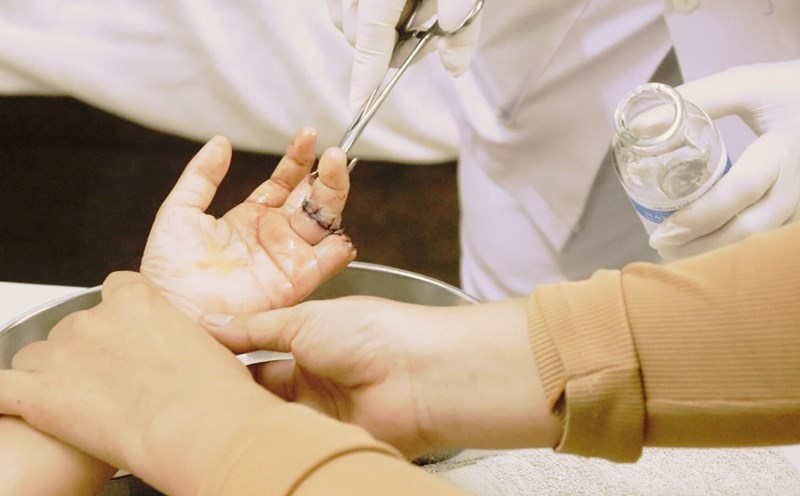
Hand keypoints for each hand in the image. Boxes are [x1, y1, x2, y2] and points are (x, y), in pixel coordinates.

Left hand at [0, 272, 279, 495]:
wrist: (196, 423)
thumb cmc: (212, 392)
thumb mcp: (211, 346)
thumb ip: (184, 337)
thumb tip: (185, 349)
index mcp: (137, 300)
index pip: (114, 289)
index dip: (117, 314)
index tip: (126, 333)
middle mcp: (94, 319)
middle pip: (74, 327)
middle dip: (85, 352)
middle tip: (112, 382)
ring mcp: (62, 354)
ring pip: (37, 356)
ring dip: (51, 376)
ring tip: (81, 405)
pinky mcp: (38, 394)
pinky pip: (1, 390)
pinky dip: (7, 397)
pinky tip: (19, 404)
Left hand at [141, 128, 355, 319]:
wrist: (171, 308)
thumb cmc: (168, 269)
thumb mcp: (179, 210)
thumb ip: (201, 175)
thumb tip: (220, 143)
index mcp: (250, 219)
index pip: (284, 182)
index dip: (297, 158)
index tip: (308, 135)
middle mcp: (274, 237)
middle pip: (311, 199)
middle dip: (324, 173)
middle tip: (332, 152)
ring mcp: (287, 258)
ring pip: (324, 223)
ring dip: (335, 195)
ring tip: (335, 170)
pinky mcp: (294, 283)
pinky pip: (325, 263)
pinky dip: (338, 249)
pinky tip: (341, 230)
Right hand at [201, 296, 559, 458]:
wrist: (418, 375)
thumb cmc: (373, 333)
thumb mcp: (303, 319)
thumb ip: (253, 327)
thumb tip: (210, 323)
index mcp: (309, 340)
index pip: (253, 350)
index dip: (222, 355)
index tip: (185, 359)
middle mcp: (311, 377)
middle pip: (255, 387)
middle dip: (224, 388)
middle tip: (182, 391)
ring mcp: (317, 412)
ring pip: (264, 416)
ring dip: (240, 413)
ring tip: (198, 411)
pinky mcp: (323, 441)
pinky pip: (282, 439)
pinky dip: (261, 436)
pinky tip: (234, 434)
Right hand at [328, 0, 482, 107]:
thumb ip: (461, 27)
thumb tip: (454, 70)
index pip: (370, 43)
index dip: (366, 78)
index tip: (360, 104)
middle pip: (361, 37)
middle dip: (389, 48)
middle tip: (426, 35)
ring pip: (349, 21)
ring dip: (378, 29)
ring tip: (413, 8)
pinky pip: (345, 2)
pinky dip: (367, 11)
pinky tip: (395, 0)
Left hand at [649, 59, 799, 259]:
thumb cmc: (789, 91)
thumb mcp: (748, 85)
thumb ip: (696, 100)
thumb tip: (638, 127)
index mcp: (783, 149)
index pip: (741, 190)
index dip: (700, 215)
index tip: (663, 230)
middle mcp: (798, 183)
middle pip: (751, 229)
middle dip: (702, 246)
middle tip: (660, 245)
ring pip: (760, 240)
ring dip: (716, 251)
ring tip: (673, 250)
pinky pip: (766, 236)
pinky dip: (732, 244)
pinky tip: (701, 244)